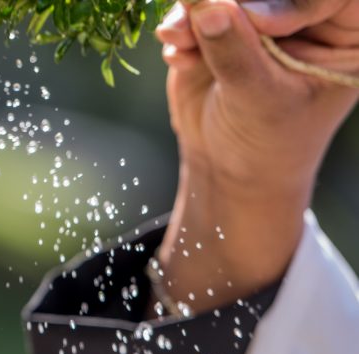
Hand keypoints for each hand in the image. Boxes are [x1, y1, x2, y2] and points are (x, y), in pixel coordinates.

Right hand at [152, 0, 357, 312]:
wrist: (229, 169)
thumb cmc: (267, 143)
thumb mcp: (259, 100)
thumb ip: (236, 52)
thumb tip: (209, 6)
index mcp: (347, 31)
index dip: (290, 1)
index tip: (257, 21)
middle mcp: (307, 14)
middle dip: (230, 2)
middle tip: (201, 14)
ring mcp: (263, 17)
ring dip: (195, 12)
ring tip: (179, 39)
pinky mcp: (223, 25)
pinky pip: (198, 7)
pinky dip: (182, 28)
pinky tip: (179, 57)